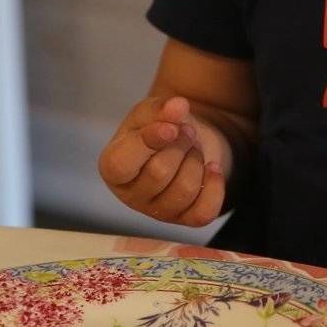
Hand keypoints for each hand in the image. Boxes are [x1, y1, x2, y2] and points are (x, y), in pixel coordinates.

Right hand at [98, 95, 230, 226]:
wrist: (186, 142)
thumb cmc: (160, 127)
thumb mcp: (152, 111)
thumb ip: (160, 108)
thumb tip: (177, 106)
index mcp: (113, 167)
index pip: (122, 164)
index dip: (150, 142)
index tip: (171, 126)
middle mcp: (130, 195)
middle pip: (159, 174)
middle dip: (180, 145)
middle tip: (185, 132)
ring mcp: (158, 211)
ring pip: (184, 191)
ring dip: (196, 161)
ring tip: (193, 148)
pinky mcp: (185, 219)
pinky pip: (203, 213)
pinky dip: (214, 186)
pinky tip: (211, 168)